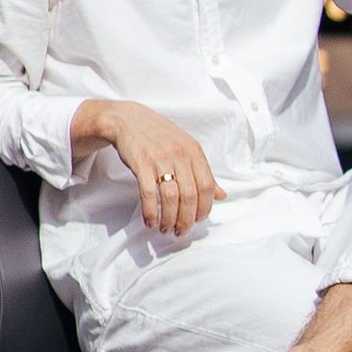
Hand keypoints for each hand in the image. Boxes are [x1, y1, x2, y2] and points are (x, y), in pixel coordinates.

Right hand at [70, 96, 222, 238]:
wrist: (129, 120)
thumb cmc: (160, 136)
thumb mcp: (187, 149)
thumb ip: (204, 173)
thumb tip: (222, 196)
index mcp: (194, 151)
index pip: (208, 186)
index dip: (205, 208)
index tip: (198, 220)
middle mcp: (180, 154)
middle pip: (190, 195)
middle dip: (187, 219)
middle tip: (182, 232)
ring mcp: (160, 158)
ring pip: (171, 197)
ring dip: (169, 219)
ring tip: (166, 230)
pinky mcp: (141, 163)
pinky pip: (149, 193)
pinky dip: (151, 212)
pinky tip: (150, 221)